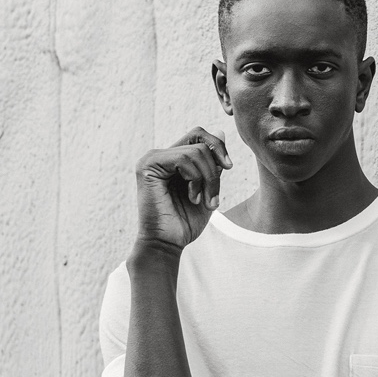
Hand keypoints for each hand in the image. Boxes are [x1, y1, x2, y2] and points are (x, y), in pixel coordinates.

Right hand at [135, 127, 231, 250]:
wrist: (168, 244)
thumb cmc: (186, 221)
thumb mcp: (208, 188)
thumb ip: (213, 164)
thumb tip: (221, 132)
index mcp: (172, 159)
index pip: (198, 137)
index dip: (218, 146)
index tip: (229, 167)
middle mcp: (161, 155)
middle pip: (199, 139)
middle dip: (215, 167)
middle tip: (214, 196)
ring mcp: (153, 159)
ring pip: (196, 151)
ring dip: (208, 179)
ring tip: (203, 201)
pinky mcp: (148, 166)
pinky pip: (184, 159)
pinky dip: (195, 178)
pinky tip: (192, 197)